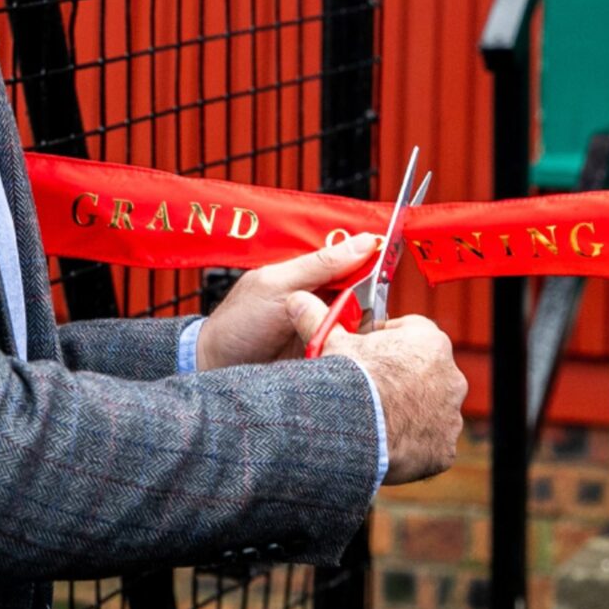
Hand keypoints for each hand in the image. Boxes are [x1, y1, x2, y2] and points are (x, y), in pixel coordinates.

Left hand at [192, 234, 382, 370]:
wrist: (218, 367)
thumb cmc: (240, 322)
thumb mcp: (279, 285)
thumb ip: (321, 264)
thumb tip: (365, 241)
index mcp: (312, 275)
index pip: (357, 263)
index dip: (376, 264)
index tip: (390, 265)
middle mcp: (324, 301)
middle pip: (367, 298)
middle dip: (370, 306)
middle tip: (353, 314)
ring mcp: (327, 331)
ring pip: (363, 328)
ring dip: (361, 333)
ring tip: (342, 338)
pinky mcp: (329, 359)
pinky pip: (352, 354)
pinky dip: (353, 354)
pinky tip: (348, 356)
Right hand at [289, 301, 465, 485]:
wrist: (356, 428)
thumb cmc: (348, 379)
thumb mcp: (330, 343)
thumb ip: (318, 319)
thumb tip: (295, 299)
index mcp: (429, 340)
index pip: (413, 332)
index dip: (387, 341)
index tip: (369, 352)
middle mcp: (449, 374)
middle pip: (425, 372)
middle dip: (403, 379)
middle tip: (372, 389)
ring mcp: (451, 413)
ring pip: (431, 408)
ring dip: (411, 412)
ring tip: (378, 420)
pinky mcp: (446, 446)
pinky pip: (431, 442)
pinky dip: (415, 444)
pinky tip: (390, 444)